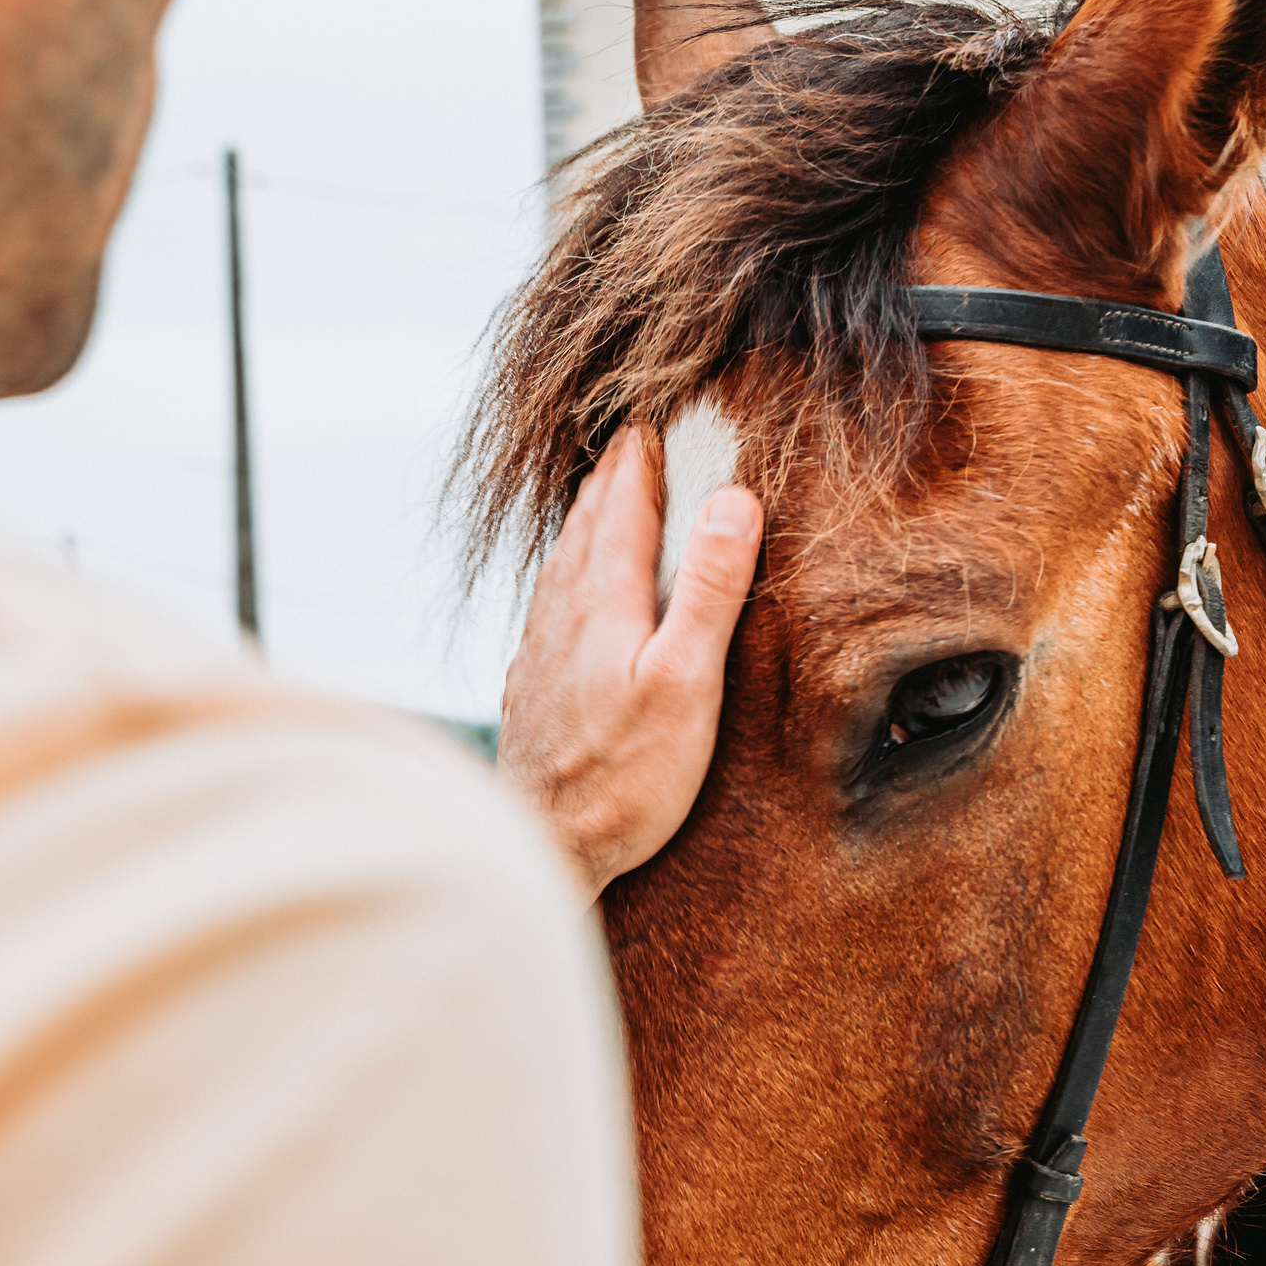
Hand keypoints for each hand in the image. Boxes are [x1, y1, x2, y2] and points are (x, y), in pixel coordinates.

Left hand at [498, 427, 762, 903]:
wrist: (544, 847)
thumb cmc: (622, 777)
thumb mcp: (687, 681)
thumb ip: (707, 589)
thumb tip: (733, 499)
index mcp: (602, 599)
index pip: (622, 505)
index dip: (641, 458)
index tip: (654, 418)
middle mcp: (562, 612)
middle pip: (586, 524)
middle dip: (612, 478)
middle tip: (631, 442)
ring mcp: (540, 650)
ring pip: (562, 562)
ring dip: (586, 521)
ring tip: (601, 498)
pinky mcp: (533, 686)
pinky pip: (551, 604)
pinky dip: (568, 574)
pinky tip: (570, 595)